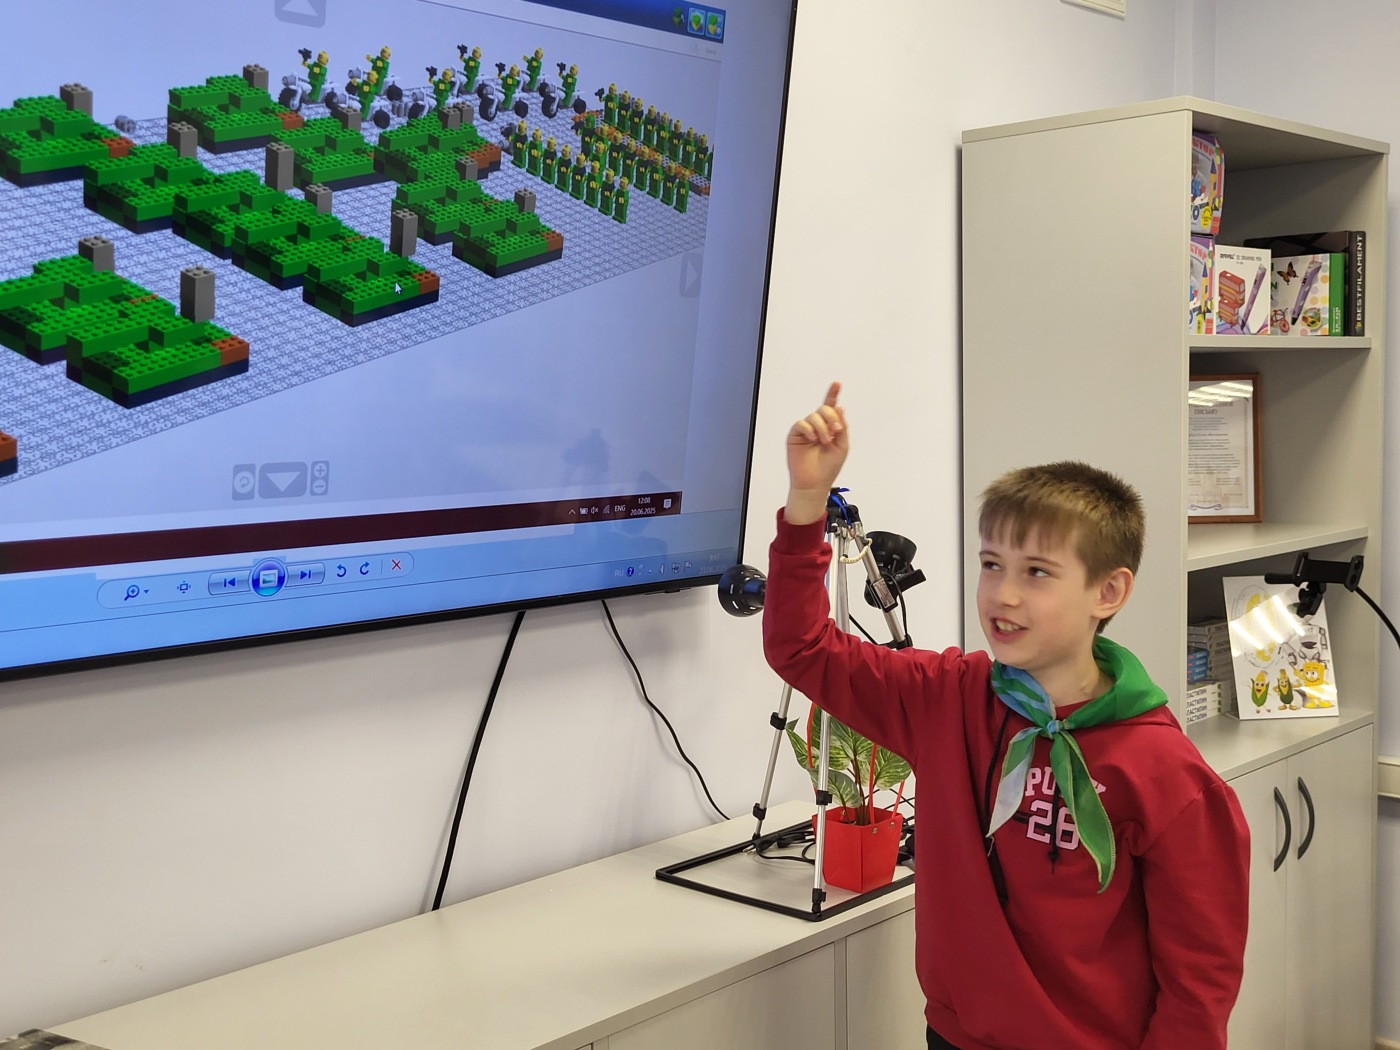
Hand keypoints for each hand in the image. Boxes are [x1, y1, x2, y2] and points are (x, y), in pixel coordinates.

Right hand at [785, 382, 846, 524]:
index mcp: (829, 428)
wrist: (815, 482)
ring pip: (814, 416)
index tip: (837, 383)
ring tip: (825, 441)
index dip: (833, 394)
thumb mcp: (842, 446)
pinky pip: (802, 423)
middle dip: (832, 418)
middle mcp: (817, 426)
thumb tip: (839, 407)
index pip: (831, 408)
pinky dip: (809, 430)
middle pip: (824, 409)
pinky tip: (813, 439)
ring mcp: (806, 430)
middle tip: (836, 431)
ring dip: (823, 427)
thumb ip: (841, 427)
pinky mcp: (795, 435)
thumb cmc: (828, 467)